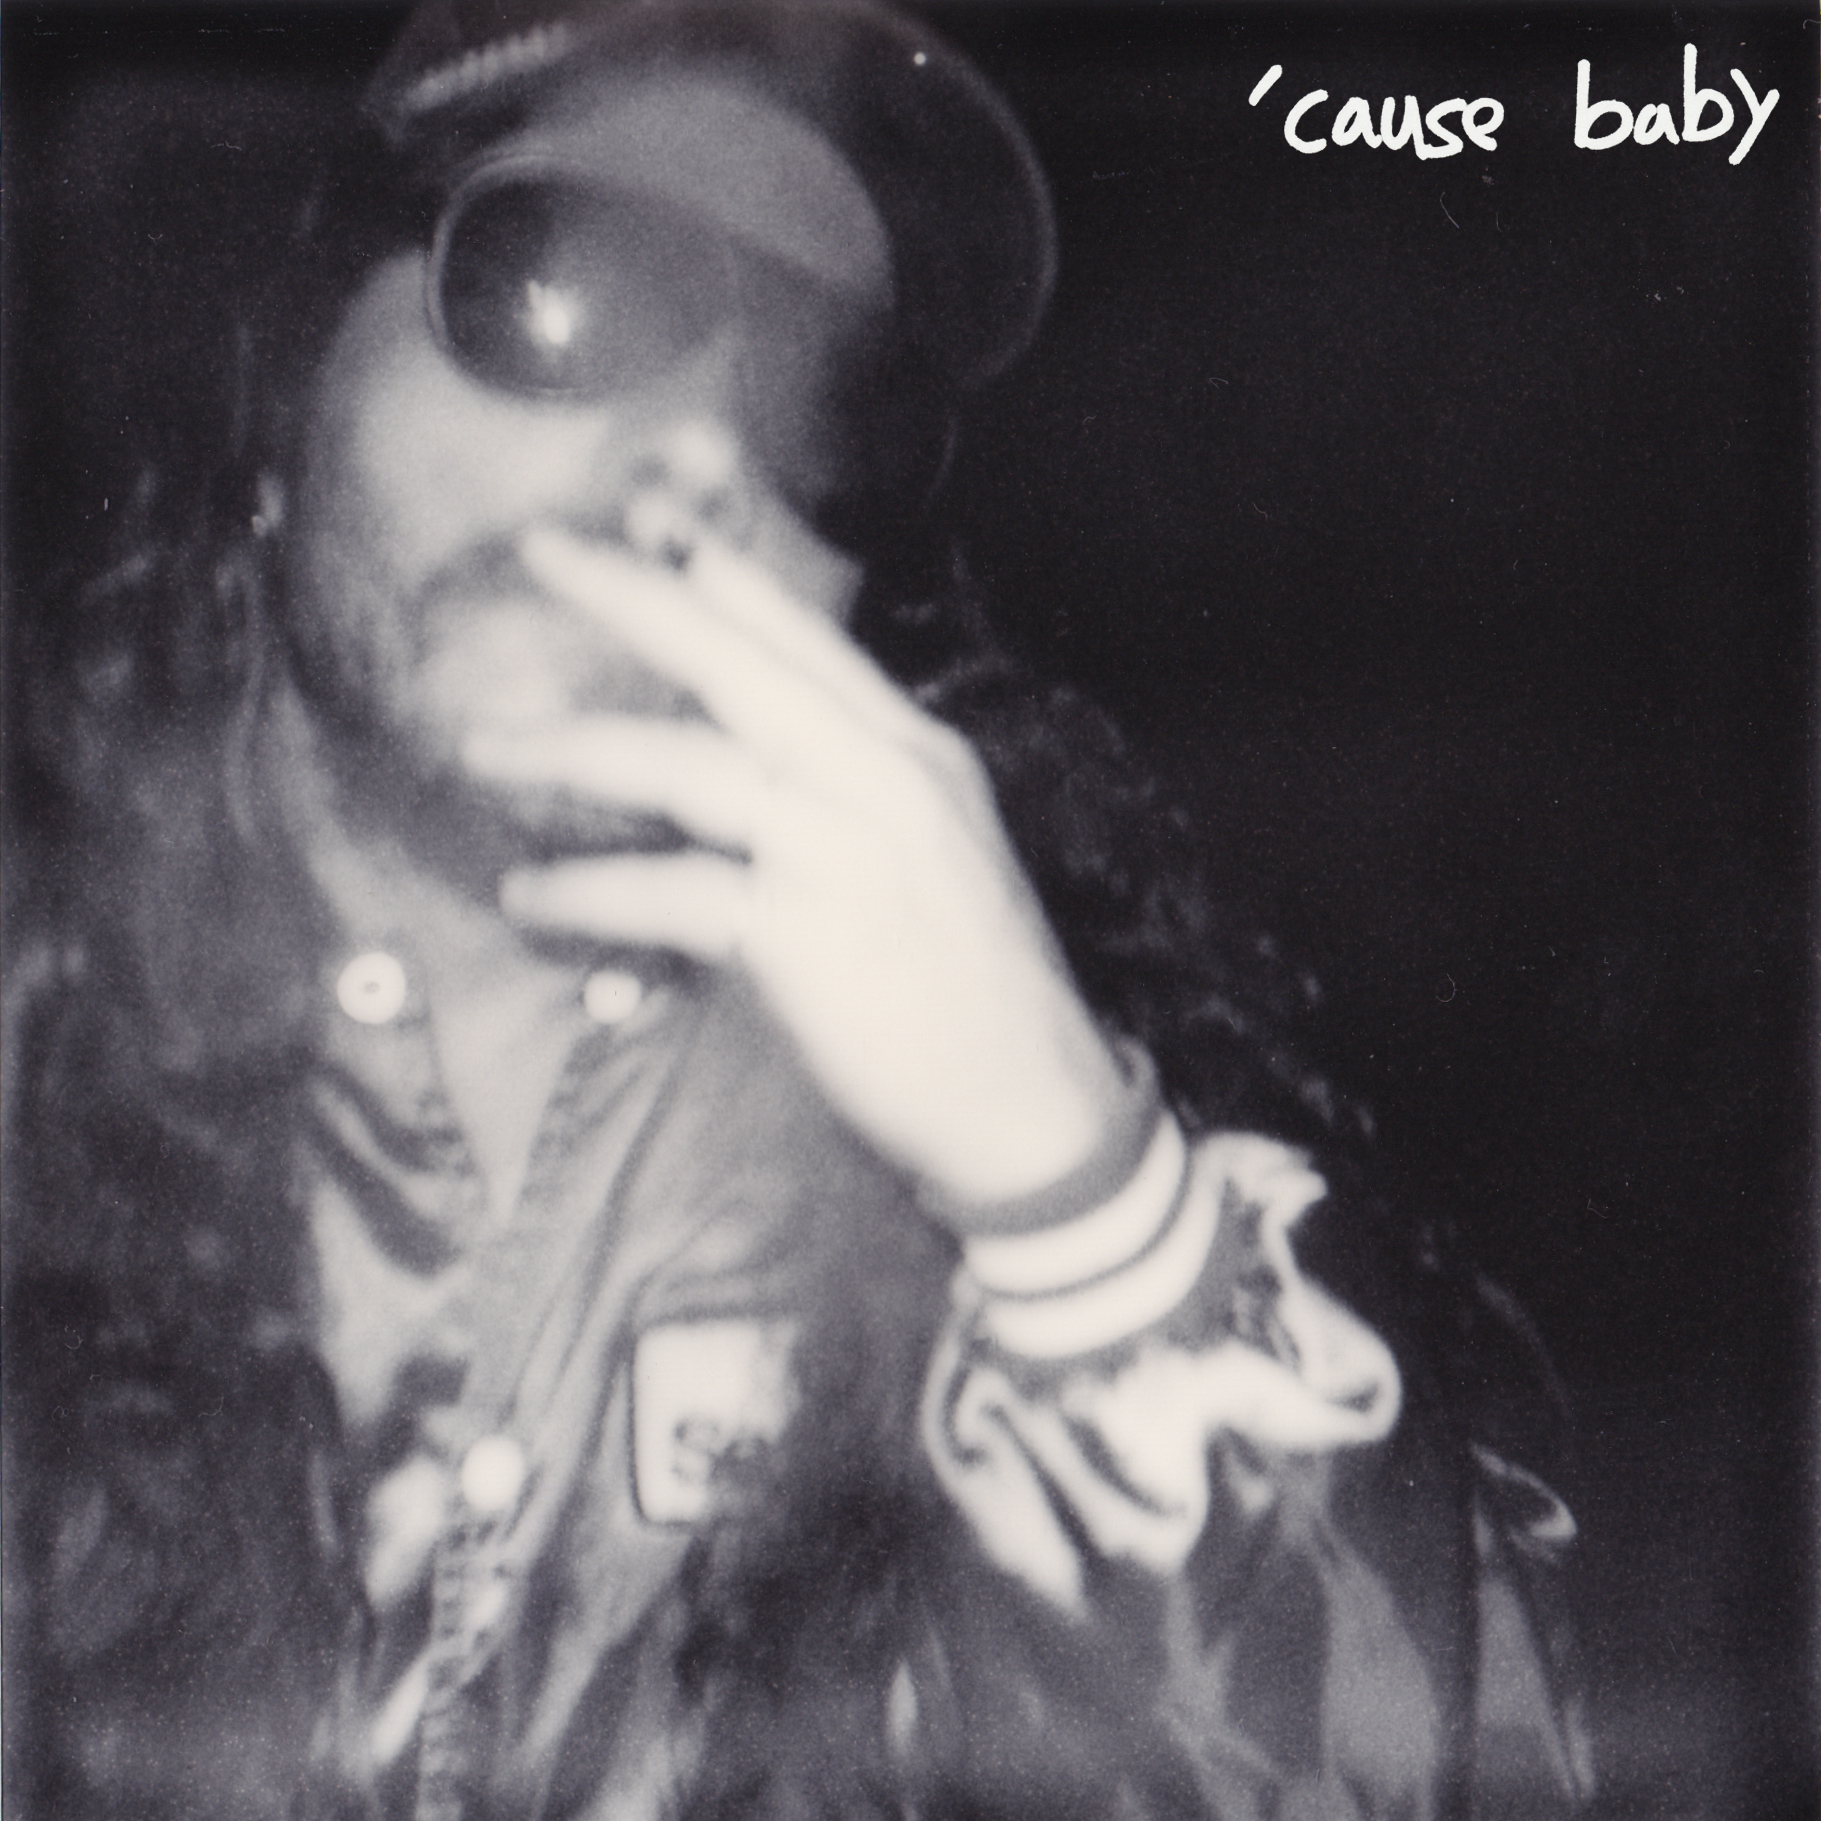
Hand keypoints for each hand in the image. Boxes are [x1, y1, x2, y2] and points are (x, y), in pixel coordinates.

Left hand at [464, 524, 1128, 1210]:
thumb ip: (856, 786)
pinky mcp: (803, 935)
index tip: (646, 522)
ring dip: (570, 750)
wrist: (1030, 1100)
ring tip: (485, 748)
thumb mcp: (933, 851)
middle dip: (630, 597)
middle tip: (540, 548)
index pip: (806, 640)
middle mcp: (883, 779)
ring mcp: (843, 851)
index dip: (720, 577)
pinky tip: (528, 898)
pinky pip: (669, 891)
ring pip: (684, 764)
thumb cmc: (973, 983)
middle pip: (735, 663)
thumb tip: (757, 754)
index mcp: (915, 752)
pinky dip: (586, 891)